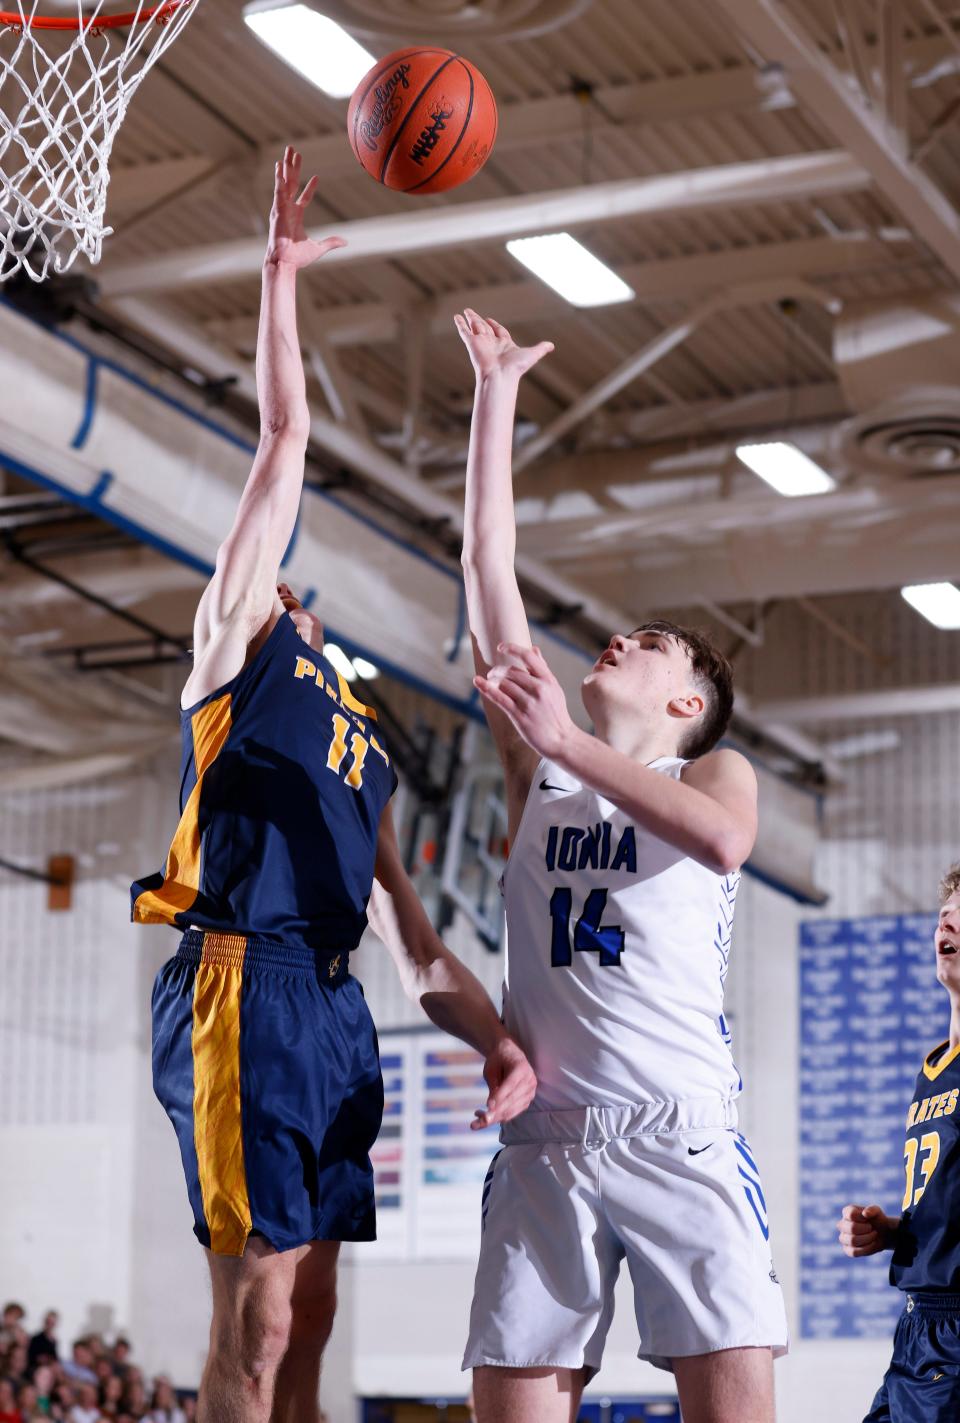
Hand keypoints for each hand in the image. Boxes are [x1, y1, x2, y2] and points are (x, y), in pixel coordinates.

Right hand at [265, 146, 345, 269]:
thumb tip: (345, 242)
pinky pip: (279, 191)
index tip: (317, 177)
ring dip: (286, 166)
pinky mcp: (277, 210)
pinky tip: (279, 168)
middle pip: (292, 183)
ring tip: (288, 151)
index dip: (310, 188)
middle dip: (293, 167)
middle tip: (294, 151)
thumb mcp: (318, 248)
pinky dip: (279, 179)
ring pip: (285, 182)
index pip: (304, 197)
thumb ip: (331, 242)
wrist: (285, 262)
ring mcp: (282, 208)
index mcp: (296, 216)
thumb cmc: (297, 258)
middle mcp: (288, 208)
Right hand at [454, 309, 553, 382]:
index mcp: (504, 344)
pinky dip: (460, 324)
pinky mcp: (472, 343)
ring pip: (475, 326)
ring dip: (470, 318)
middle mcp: (492, 343)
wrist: (500, 376)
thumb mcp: (532, 354)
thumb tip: (552, 346)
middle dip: (479, 320)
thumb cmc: (516, 368)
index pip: (498, 331)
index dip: (495, 325)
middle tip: (472, 312)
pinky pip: (464, 331)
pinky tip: (456, 317)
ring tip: (465, 311)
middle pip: (485, 327)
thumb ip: (541, 349)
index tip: (490, 320)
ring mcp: (481, 342)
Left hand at [472, 1036, 536, 1129]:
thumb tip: (491, 1106)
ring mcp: (530, 1091)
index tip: (488, 1106)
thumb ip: (493, 1085)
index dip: (500, 1096)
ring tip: (478, 1122)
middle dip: (496, 1112)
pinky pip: (514, 1112)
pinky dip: (500, 1117)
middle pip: (512, 1100)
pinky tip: (486, 1118)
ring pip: (513, 1109)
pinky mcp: (527, 1100)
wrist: (509, 1055)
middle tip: (481, 1121)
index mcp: (521, 1067)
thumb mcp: (491, 1068)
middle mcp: (530, 1080)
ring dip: (496, 1118)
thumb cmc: (498, 1060)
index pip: (511, 1084)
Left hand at [474, 642, 577, 760]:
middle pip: (511, 671)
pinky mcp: (520, 716)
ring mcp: (529, 703)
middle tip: (492, 673)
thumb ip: (543, 669)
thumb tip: (534, 648)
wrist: (561, 739)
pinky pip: (499, 698)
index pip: (528, 657)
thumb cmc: (556, 713)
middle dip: (498, 670)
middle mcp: (539, 689)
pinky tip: (478, 682)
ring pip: (504, 684)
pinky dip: (487, 689)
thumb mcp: (554, 688)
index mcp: (548, 680)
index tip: (500, 647)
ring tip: (490, 682)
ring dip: (493, 681)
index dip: (512, 649)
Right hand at [837, 1203, 899, 1256]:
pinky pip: (853, 1252)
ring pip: (852, 1241)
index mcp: (847, 1212)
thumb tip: (865, 1213)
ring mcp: (843, 1238)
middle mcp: (842, 1224)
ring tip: (873, 1236)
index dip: (863, 1218)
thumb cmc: (877, 1220)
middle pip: (851, 1228)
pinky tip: (872, 1244)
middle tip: (872, 1229)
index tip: (868, 1219)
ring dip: (867, 1239)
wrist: (881, 1233)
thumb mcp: (877, 1212)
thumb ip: (872, 1210)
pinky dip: (866, 1249)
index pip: (851, 1215)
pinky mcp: (847, 1249)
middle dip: (866, 1230)